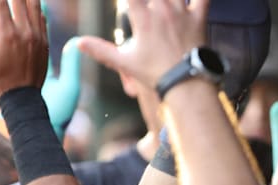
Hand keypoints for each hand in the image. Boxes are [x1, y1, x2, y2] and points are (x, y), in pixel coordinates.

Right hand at [0, 3, 81, 139]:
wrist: (23, 98)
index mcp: (6, 34)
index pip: (0, 2)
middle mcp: (25, 32)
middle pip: (19, 0)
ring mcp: (38, 37)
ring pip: (35, 6)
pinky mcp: (45, 43)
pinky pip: (42, 19)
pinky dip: (35, 9)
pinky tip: (30, 5)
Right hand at [77, 0, 209, 90]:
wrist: (186, 83)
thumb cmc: (155, 74)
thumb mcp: (124, 63)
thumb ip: (100, 50)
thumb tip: (78, 43)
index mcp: (143, 19)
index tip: (126, 2)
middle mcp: (162, 11)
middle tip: (147, 4)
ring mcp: (182, 13)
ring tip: (162, 2)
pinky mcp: (198, 19)